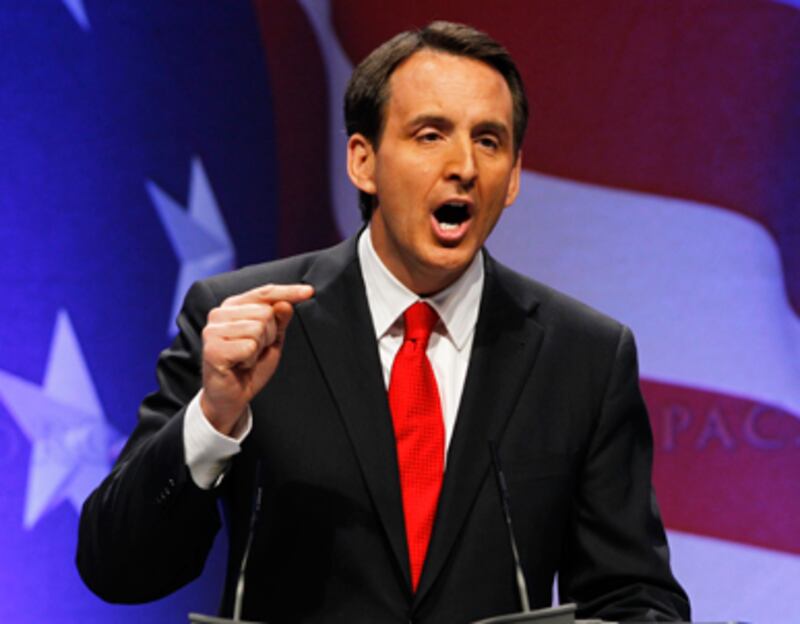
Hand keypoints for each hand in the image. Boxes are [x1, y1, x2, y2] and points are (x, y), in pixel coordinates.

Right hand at [200, 283, 313, 434]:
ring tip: (245, 358)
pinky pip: (249, 346)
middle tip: (255, 351)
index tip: (309, 291)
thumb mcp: (271, 341)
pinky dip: (250, 360)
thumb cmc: (249, 367)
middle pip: (265, 312)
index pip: (265, 292)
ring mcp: (213, 330)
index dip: (288, 291)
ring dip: (258, 349)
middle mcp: (219, 314)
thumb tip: (285, 304)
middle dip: (269, 335)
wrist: (230, 397)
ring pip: (257, 328)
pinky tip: (239, 365)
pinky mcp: (212, 348)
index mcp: (234, 307)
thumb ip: (279, 321)